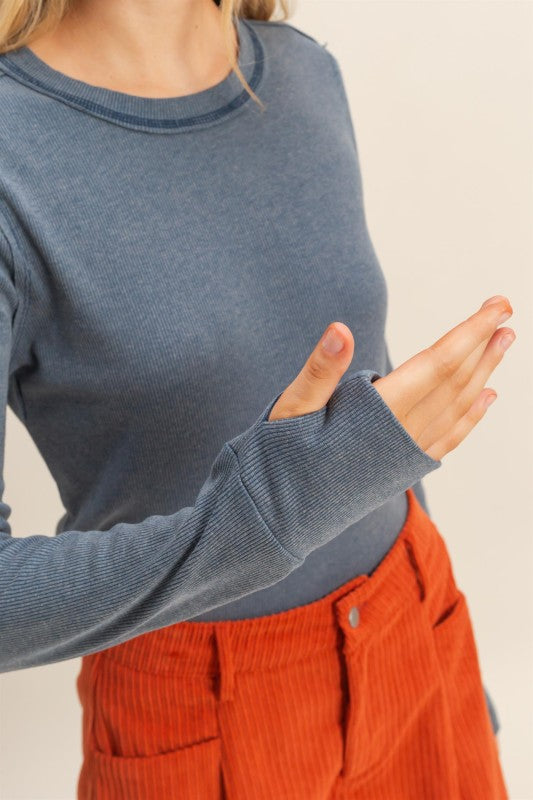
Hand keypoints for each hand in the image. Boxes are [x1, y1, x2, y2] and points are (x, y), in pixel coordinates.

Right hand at [267, 295, 514, 461]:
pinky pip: (449, 439)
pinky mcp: (401, 471)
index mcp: (378, 415)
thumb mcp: (290, 409)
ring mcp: (405, 457)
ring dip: (484, 374)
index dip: (471, 333)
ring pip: (458, 408)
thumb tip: (341, 329)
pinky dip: (471, 417)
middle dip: (484, 346)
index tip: (498, 306)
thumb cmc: (277, 461)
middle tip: (507, 312)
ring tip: (503, 344)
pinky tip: (486, 399)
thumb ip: (320, 370)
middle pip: (456, 383)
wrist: (277, 520)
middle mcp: (401, 436)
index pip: (437, 363)